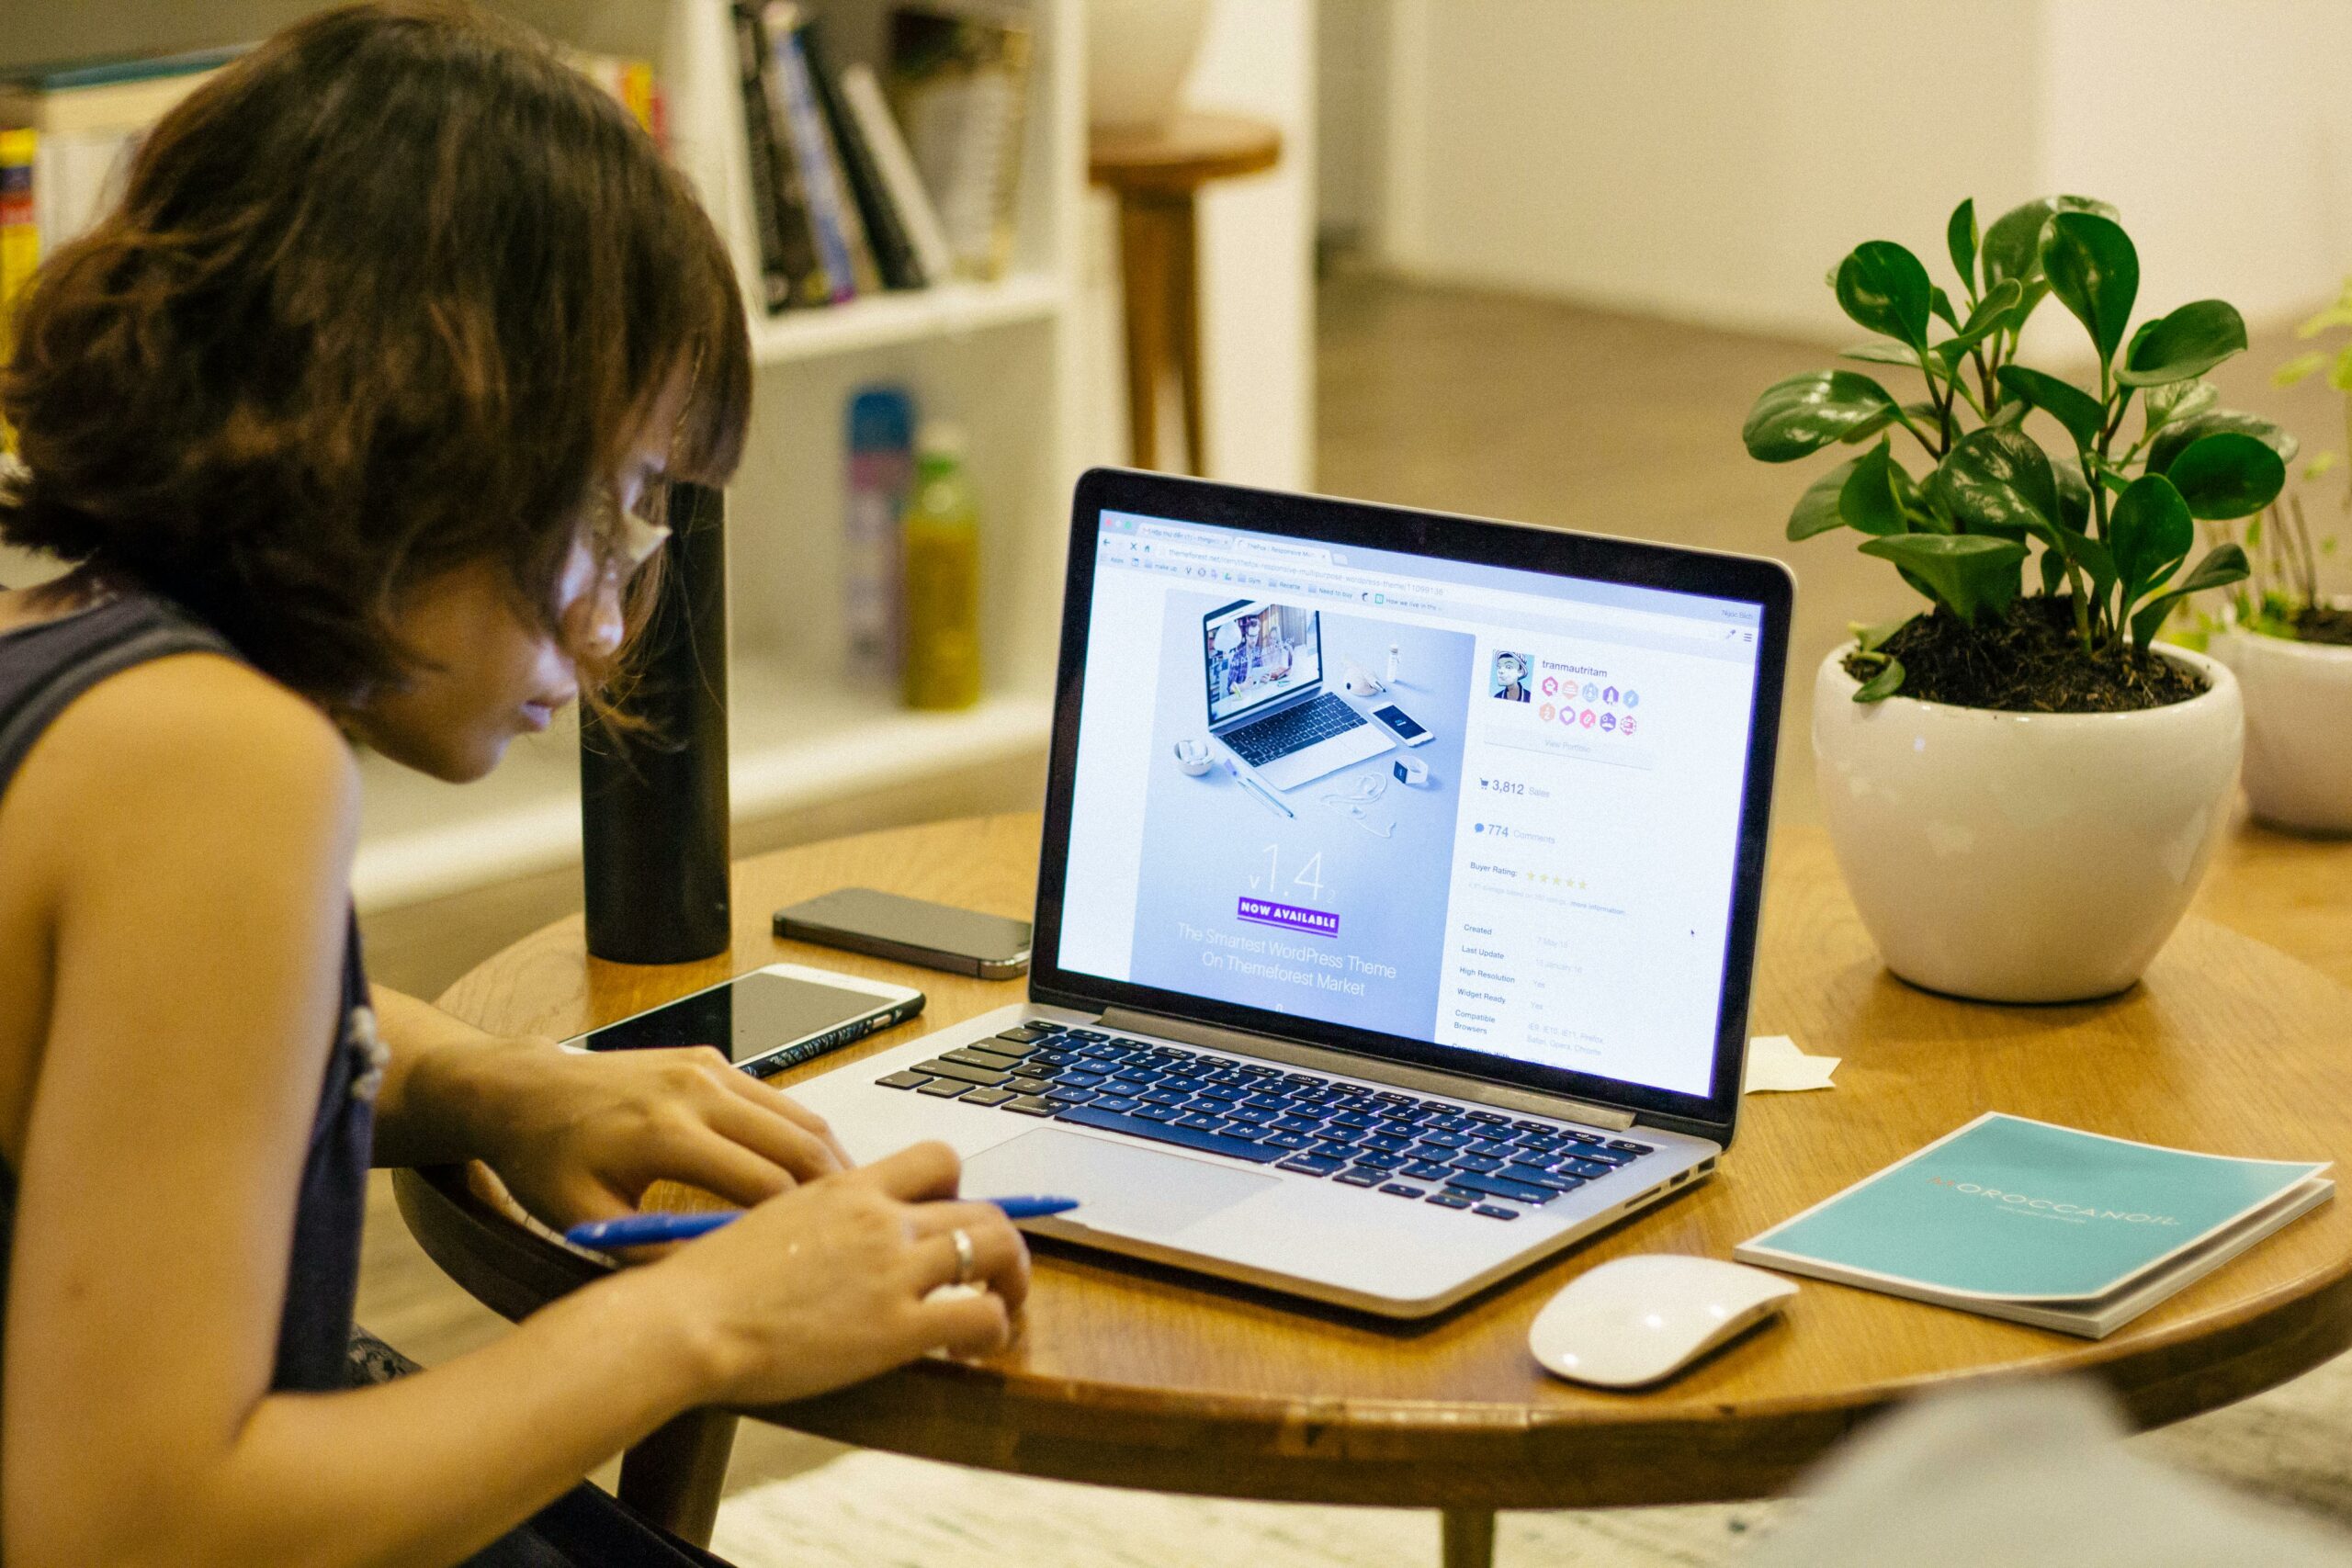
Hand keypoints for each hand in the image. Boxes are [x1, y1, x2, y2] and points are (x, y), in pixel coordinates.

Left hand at [462, 1040, 854, 1230]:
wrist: (525, 1091)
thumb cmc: (547, 1161)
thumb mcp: (587, 1221)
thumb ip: (654, 1252)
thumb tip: (722, 1283)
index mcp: (665, 1134)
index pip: (764, 1185)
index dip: (801, 1227)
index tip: (824, 1261)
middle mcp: (696, 1091)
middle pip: (798, 1144)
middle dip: (837, 1192)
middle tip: (865, 1233)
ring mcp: (708, 1068)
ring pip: (799, 1116)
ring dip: (830, 1160)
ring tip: (850, 1207)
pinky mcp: (711, 1059)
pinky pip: (775, 1100)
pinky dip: (801, 1135)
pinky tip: (809, 1172)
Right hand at [646, 1141, 1030, 1406]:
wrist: (686, 1321)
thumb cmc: (705, 1283)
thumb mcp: (767, 1222)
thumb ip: (814, 1220)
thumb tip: (828, 1241)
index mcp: (847, 1188)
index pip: (936, 1158)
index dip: (960, 1189)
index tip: (952, 1219)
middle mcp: (880, 1218)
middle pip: (980, 1208)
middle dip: (999, 1243)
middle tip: (991, 1277)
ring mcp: (893, 1270)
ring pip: (997, 1249)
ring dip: (1012, 1281)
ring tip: (999, 1310)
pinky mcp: (896, 1327)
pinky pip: (982, 1315)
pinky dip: (994, 1330)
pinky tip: (970, 1351)